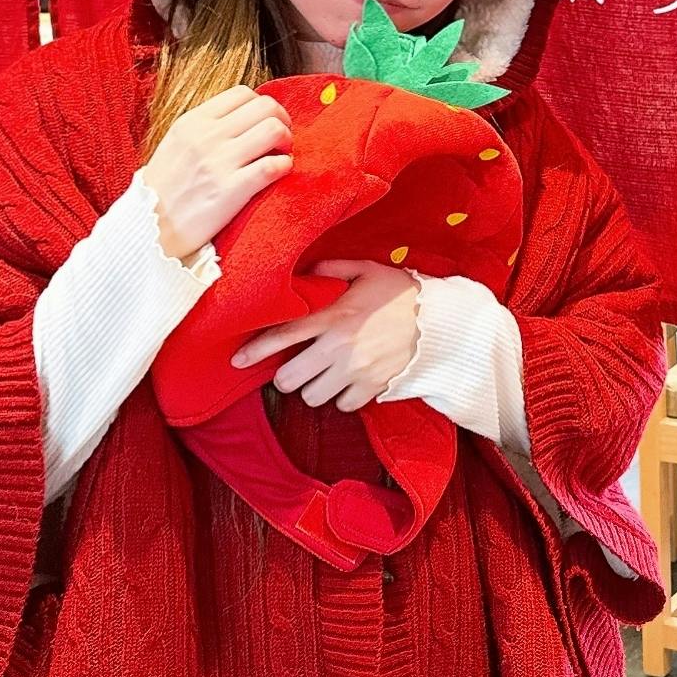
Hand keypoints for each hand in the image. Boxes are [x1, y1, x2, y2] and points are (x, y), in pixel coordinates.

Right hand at [140, 86, 293, 260]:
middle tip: (280, 138)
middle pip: (265, 106)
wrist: (149, 229)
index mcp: (192, 122)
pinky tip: (278, 172)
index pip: (242, 93)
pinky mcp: (231, 190)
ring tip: (281, 154)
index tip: (265, 121)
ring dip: (286, 141)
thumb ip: (206, 127)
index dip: (262, 105)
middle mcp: (206, 136)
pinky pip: (273, 166)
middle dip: (281, 120)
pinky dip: (284, 166)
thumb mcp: (176, 144)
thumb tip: (243, 116)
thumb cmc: (165, 189)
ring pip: (274, 130)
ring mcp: (219, 162)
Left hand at [230, 259, 421, 410]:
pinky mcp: (372, 388)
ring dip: (313, 388)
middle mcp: (340, 347)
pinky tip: (347, 383)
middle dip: (285, 376)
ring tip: (324, 375)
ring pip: (312, 396)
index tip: (237, 360)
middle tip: (293, 368)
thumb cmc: (401, 294)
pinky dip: (341, 398)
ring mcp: (355, 371)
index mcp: (334, 316)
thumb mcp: (368, 271)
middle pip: (289, 378)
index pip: (284, 335)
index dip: (256, 350)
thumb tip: (308, 273)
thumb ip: (334, 270)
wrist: (439, 322)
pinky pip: (342, 405)